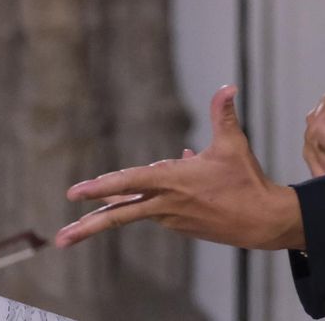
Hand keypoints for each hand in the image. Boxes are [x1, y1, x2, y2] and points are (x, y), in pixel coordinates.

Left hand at [54, 85, 303, 251]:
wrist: (263, 222)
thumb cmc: (247, 181)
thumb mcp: (233, 144)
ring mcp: (171, 218)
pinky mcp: (179, 226)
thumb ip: (222, 114)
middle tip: (61, 238)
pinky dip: (148, 200)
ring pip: (133, 213)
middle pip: (120, 216)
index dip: (102, 186)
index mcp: (174, 181)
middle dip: (88, 227)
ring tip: (80, 224)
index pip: (130, 182)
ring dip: (110, 213)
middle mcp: (166, 203)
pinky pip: (155, 209)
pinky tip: (157, 185)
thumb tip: (227, 87)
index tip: (76, 193)